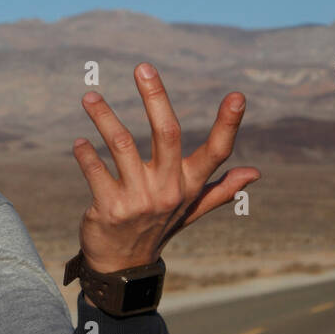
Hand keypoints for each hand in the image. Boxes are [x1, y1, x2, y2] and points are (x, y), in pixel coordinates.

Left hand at [72, 62, 259, 273]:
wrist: (122, 266)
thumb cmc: (157, 229)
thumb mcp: (190, 210)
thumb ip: (219, 190)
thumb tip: (255, 173)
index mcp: (189, 186)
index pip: (217, 153)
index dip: (228, 125)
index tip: (238, 95)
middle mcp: (167, 190)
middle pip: (168, 134)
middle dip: (156, 97)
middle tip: (142, 67)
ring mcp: (138, 199)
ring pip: (122, 144)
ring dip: (104, 117)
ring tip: (90, 97)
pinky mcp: (109, 208)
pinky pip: (96, 171)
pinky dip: (86, 154)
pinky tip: (79, 143)